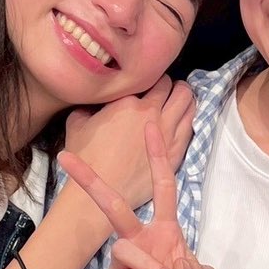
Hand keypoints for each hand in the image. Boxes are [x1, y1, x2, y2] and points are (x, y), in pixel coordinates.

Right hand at [59, 75, 194, 217]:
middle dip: (176, 87)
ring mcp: (168, 134)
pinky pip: (190, 129)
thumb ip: (89, 107)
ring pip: (189, 107)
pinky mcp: (176, 153)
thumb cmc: (87, 157)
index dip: (155, 80)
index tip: (152, 85)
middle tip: (171, 90)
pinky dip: (188, 121)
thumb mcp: (77, 122)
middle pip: (178, 90)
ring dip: (187, 101)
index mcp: (130, 102)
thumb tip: (94, 103)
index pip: (155, 80)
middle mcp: (153, 114)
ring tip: (181, 101)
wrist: (102, 188)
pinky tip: (183, 122)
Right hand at [59, 123, 219, 268]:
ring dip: (150, 267)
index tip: (150, 127)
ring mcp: (124, 266)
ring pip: (124, 249)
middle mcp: (140, 243)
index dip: (157, 159)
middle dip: (92, 182)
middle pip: (114, 207)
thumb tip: (177, 263)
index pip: (162, 189)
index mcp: (165, 233)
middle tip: (67, 158)